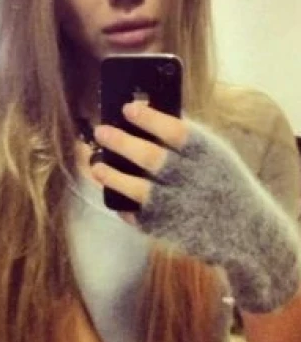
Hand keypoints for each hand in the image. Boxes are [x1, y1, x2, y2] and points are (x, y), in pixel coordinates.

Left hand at [92, 101, 300, 312]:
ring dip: (112, 176)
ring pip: (137, 190)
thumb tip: (146, 111)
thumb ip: (187, 138)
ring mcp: (178, 207)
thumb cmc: (222, 184)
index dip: (149, 118)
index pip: (176, 132)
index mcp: (207, 156)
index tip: (127, 108)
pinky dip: (121, 204)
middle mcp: (192, 180)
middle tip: (101, 131)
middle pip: (151, 158)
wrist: (245, 233)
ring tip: (96, 166)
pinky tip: (112, 192)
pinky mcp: (165, 230)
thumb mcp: (216, 156)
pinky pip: (135, 215)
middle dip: (121, 142)